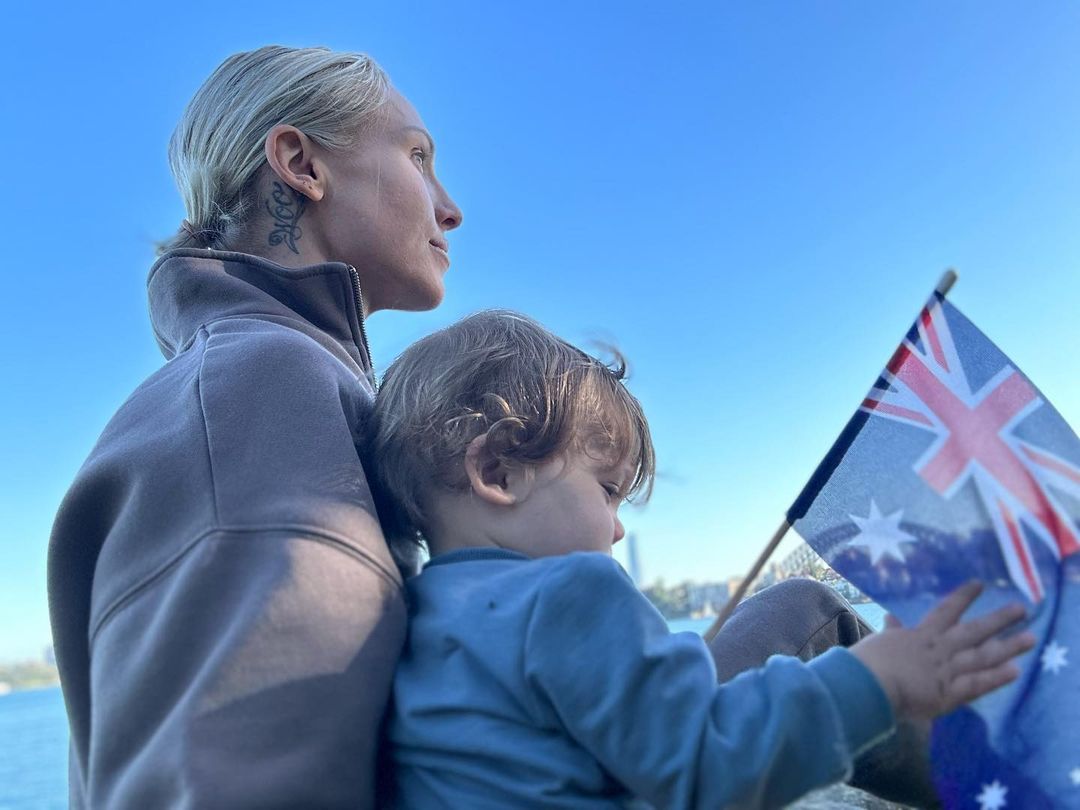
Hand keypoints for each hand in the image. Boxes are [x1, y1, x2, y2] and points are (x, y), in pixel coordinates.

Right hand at [851, 581, 1035, 722]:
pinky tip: (1014, 671)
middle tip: (1022, 609)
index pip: (946, 611)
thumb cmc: (868, 662)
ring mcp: (946, 670)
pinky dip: (994, 678)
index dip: (963, 597)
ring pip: (981, 656)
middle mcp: (938, 649)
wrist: (867, 686)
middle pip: (973, 631)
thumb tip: (890, 618)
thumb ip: (892, 632)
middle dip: (998, 620)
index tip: (979, 584)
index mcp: (920, 636)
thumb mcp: (880, 642)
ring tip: (1031, 639)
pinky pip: (976, 685)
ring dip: (1007, 648)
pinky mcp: (948, 694)